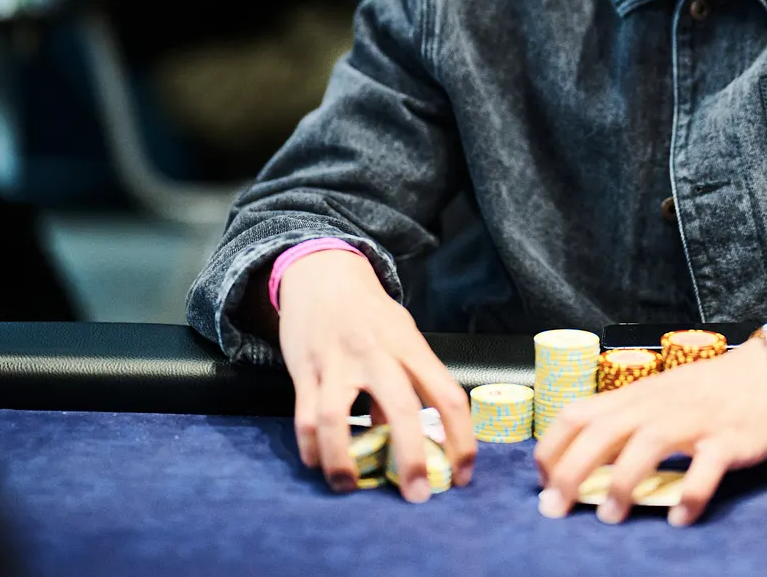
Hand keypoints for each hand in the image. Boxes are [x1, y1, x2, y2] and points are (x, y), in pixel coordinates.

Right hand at [277, 250, 475, 499]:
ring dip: (343, 462)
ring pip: (338, 419)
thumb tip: (406, 438)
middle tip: (417, 495)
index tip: (462, 474)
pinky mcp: (304, 368)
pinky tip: (318, 462)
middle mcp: (377, 353)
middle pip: (402, 409)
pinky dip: (311, 447)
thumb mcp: (400, 336)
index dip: (461, 439)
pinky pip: (305, 416)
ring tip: (349, 487)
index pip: (448, 395)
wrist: (322, 271)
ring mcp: (337, 361)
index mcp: (410, 346)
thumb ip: (407, 382)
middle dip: (413, 459)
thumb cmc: (369, 311)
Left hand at [533, 337, 766, 527]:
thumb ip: (630, 420)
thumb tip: (590, 460)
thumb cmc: (714, 388)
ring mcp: (694, 421)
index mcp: (637, 395)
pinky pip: (704, 470)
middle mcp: (658, 405)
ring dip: (622, 484)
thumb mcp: (662, 395)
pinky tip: (679, 519)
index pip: (576, 414)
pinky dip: (689, 497)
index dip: (551, 449)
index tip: (543, 481)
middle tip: (556, 509)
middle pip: (600, 434)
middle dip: (571, 473)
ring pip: (645, 447)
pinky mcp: (728, 440)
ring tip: (611, 517)